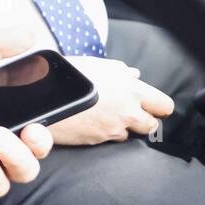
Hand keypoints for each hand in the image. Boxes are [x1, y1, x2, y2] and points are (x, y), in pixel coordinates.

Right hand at [51, 57, 172, 145]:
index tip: (148, 106)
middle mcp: (127, 108)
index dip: (157, 106)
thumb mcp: (96, 65)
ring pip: (131, 134)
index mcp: (131, 87)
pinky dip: (104, 133)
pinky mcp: (99, 139)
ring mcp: (114, 126)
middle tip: (128, 114)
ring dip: (122, 128)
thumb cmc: (66, 74)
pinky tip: (91, 123)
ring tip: (104, 117)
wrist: (40, 94)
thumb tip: (135, 75)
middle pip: (152, 124)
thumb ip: (120, 71)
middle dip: (143, 120)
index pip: (164, 105)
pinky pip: (111, 139)